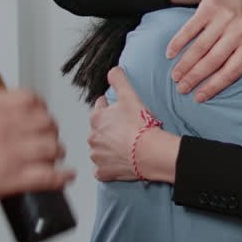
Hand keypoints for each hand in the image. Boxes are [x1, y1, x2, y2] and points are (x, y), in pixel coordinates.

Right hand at [0, 89, 74, 207]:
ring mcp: (12, 152)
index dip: (39, 107)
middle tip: (47, 138)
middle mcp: (5, 128)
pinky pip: (48, 176)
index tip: (40, 114)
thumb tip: (5, 111)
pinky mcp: (13, 178)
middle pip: (46, 123)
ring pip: (51, 147)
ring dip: (55, 153)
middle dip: (49, 131)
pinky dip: (61, 177)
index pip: (29, 99)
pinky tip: (65, 177)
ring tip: (53, 157)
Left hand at [89, 68, 178, 182]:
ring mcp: (97, 155)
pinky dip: (108, 166)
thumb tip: (112, 69)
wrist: (149, 152)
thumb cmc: (141, 126)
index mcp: (97, 118)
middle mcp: (92, 137)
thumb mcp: (130, 96)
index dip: (111, 108)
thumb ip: (119, 80)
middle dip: (108, 129)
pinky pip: (102, 169)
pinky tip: (119, 162)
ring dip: (108, 148)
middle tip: (125, 130)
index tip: (120, 111)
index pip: (100, 108)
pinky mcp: (103, 171)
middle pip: (98, 130)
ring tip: (124, 146)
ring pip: (99, 149)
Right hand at [167, 0, 241, 101]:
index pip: (233, 70)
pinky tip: (170, 54)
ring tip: (175, 76)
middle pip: (214, 60)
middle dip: (195, 77)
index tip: (200, 97)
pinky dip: (178, 42)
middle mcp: (240, 30)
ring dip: (185, 64)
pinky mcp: (209, 7)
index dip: (215, 85)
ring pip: (200, 47)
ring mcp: (224, 18)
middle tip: (181, 89)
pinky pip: (190, 29)